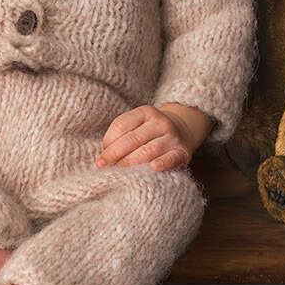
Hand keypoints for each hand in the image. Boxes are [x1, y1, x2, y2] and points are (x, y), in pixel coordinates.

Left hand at [96, 103, 210, 171]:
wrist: (183, 130)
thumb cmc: (151, 133)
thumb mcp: (138, 125)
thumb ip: (122, 136)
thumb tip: (104, 155)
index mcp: (145, 112)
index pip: (122, 125)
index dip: (108, 140)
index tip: (101, 154)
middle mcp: (159, 123)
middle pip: (132, 138)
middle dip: (114, 153)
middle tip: (102, 164)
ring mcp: (172, 137)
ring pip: (148, 150)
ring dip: (131, 162)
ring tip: (118, 171)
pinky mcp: (182, 152)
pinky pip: (171, 158)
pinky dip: (162, 163)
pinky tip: (152, 168)